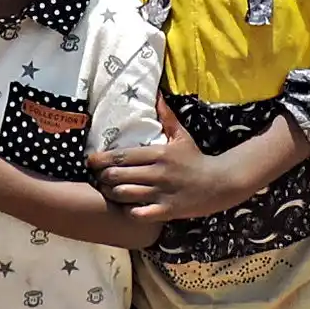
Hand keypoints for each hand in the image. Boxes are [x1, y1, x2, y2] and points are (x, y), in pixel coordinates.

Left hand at [88, 99, 242, 220]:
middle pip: (118, 175)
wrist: (220, 182)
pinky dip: (128, 211)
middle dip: (102, 177)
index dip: (101, 160)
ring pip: (125, 194)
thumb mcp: (182, 136)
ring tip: (106, 191)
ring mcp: (161, 193)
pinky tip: (125, 208)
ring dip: (112, 194)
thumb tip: (157, 95)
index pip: (122, 156)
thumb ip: (167, 118)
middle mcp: (157, 173)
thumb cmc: (197, 159)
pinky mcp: (167, 211)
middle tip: (96, 177)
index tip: (90, 161)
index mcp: (159, 153)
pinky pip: (139, 213)